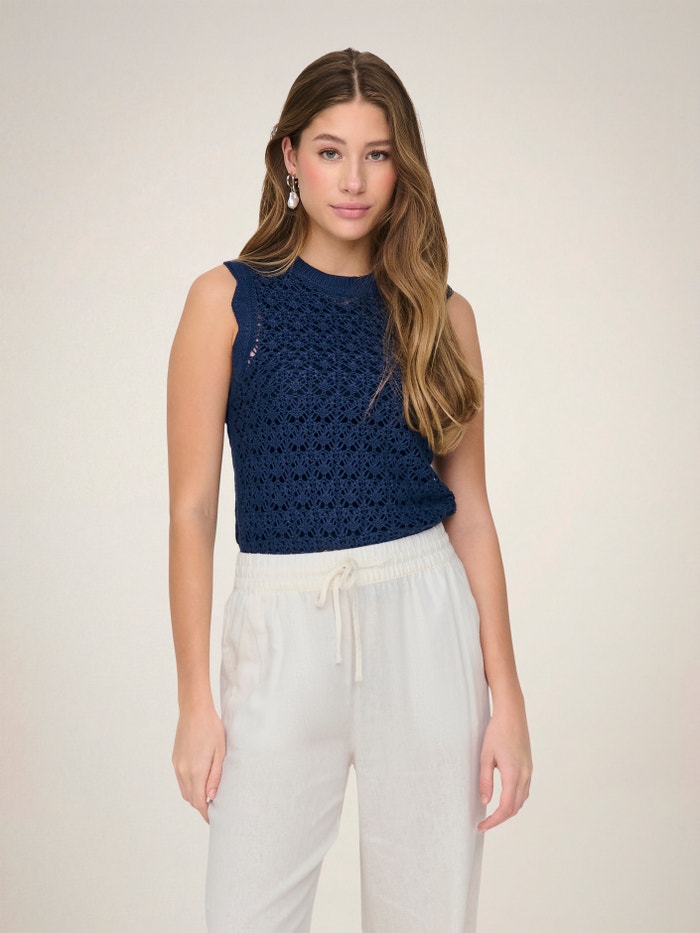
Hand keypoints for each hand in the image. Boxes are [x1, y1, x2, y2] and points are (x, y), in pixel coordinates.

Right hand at [172, 704, 225, 822]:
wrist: (194, 711)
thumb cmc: (212, 728)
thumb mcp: (221, 752)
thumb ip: (216, 776)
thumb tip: (212, 797)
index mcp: (196, 770)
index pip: (199, 802)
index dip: (206, 813)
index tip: (214, 819)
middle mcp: (183, 771)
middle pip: (190, 799)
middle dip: (201, 806)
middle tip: (215, 808)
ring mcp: (177, 765)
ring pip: (184, 791)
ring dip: (195, 796)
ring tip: (208, 796)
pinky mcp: (175, 760)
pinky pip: (181, 780)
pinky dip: (189, 786)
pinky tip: (200, 781)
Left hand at [478, 702, 531, 831]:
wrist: (512, 714)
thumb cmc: (497, 732)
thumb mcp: (485, 756)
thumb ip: (485, 780)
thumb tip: (485, 802)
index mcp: (513, 774)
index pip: (506, 807)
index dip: (494, 821)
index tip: (482, 826)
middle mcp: (524, 775)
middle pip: (515, 807)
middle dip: (500, 819)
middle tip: (484, 823)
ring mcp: (529, 771)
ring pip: (521, 800)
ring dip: (508, 811)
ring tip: (492, 814)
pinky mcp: (528, 767)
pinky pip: (524, 791)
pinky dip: (514, 800)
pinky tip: (504, 799)